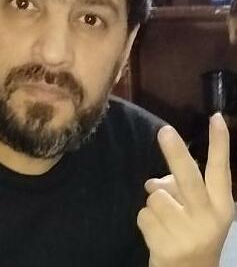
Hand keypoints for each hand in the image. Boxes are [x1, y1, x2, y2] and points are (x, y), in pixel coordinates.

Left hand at [137, 113, 234, 266]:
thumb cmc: (193, 231)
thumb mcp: (197, 210)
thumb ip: (179, 188)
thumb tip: (152, 183)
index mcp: (221, 206)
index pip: (220, 170)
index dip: (219, 144)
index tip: (215, 118)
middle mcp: (208, 218)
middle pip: (188, 178)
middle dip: (175, 153)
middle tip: (164, 130)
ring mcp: (188, 234)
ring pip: (155, 196)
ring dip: (154, 205)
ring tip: (166, 221)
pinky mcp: (166, 246)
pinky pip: (143, 215)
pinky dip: (146, 221)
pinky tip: (159, 234)